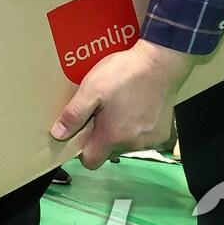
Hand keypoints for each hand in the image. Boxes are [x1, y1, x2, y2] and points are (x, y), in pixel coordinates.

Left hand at [51, 39, 194, 169]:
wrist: (160, 62)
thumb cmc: (123, 75)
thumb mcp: (90, 90)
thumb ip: (74, 115)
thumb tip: (58, 135)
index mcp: (113, 137)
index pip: (91, 162)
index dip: (82, 151)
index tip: (82, 132)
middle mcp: (134, 145)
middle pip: (109, 152)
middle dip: (101, 137)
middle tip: (100, 112)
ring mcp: (152, 140)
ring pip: (127, 145)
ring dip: (120, 132)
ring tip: (118, 107)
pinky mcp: (164, 132)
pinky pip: (144, 138)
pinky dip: (137, 128)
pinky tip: (136, 108)